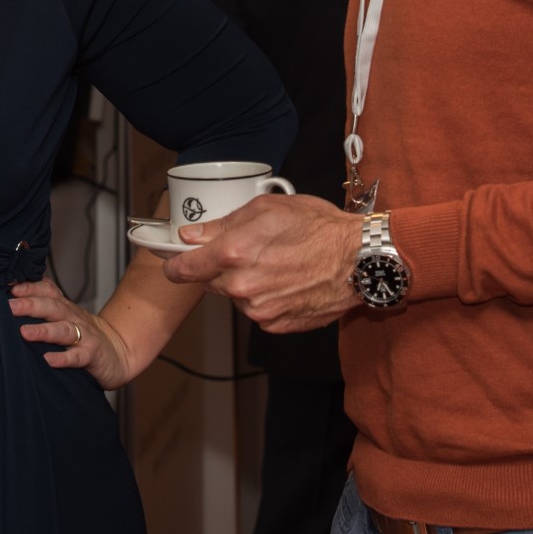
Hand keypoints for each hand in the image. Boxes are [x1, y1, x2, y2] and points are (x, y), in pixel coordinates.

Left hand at [8, 279, 136, 389]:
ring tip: (24, 332)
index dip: (31, 287)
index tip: (11, 287)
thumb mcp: (67, 316)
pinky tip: (48, 360)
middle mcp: (74, 318)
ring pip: (63, 330)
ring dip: (43, 330)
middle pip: (53, 307)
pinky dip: (63, 358)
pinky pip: (77, 357)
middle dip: (31, 305)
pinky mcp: (92, 356)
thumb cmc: (86, 335)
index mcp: (65, 308)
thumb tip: (15, 294)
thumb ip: (46, 306)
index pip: (48, 291)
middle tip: (11, 306)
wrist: (119, 353)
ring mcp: (85, 336)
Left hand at [159, 193, 363, 333]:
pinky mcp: (276, 325)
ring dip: (246, 283)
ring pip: (236, 296)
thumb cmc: (319, 228)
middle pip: (211, 282)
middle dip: (222, 268)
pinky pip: (258, 311)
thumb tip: (191, 236)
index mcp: (234, 253)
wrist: (359, 261)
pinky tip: (287, 282)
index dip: (175, 264)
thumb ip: (223, 223)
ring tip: (277, 264)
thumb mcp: (267, 208)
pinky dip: (266, 298)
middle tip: (250, 250)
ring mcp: (259, 310)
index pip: (184, 268)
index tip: (173, 261)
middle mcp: (242, 286)